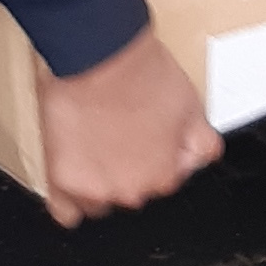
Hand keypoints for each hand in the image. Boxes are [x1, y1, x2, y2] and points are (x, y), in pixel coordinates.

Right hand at [34, 24, 219, 228]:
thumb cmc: (139, 74)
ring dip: (100, 180)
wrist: (98, 55)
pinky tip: (76, 175)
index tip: (148, 135)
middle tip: (121, 131)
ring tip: (95, 144)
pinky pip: (65, 211)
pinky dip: (69, 197)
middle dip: (128, 167)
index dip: (158, 152)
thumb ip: (202, 143)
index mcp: (164, 175)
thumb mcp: (191, 106)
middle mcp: (131, 190)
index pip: (166, 178)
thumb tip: (203, 157)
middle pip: (132, 190)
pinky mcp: (62, 179)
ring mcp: (94, 188)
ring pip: (100, 201)